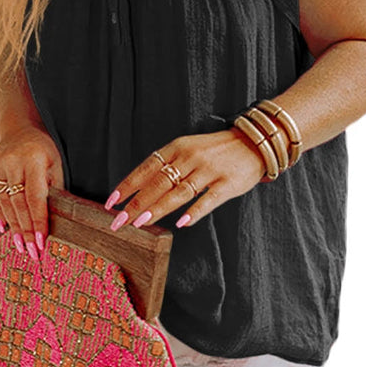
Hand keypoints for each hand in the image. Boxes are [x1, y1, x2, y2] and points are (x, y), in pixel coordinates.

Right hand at [0, 125, 63, 260]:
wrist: (19, 129)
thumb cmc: (43, 152)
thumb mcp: (56, 165)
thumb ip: (54, 190)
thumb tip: (52, 222)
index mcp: (34, 159)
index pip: (35, 198)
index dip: (38, 222)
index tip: (40, 242)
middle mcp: (12, 160)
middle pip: (18, 204)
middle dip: (25, 230)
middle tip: (30, 252)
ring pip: (4, 202)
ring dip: (12, 226)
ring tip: (19, 245)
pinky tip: (5, 228)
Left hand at [104, 128, 267, 230]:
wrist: (254, 143)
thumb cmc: (215, 150)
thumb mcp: (187, 149)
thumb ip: (166, 166)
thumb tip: (138, 189)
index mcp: (176, 147)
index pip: (146, 168)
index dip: (127, 186)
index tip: (111, 202)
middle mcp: (190, 157)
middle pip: (158, 183)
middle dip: (136, 203)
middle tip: (119, 221)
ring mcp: (209, 170)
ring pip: (179, 192)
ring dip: (158, 208)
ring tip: (140, 222)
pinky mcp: (228, 184)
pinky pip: (209, 199)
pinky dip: (195, 211)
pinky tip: (182, 223)